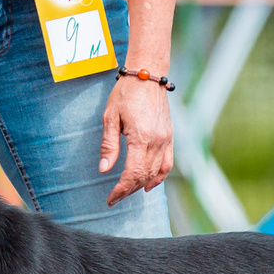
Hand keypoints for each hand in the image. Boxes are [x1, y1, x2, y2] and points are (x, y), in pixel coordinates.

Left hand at [99, 73, 175, 204]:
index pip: (133, 173)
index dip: (121, 189)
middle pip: (144, 176)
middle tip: (114, 197)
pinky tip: (149, 185)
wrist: (147, 75)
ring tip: (127, 191)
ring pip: (156, 172)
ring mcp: (166, 139)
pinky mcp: (170, 136)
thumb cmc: (125, 93)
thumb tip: (104, 170)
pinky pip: (168, 163)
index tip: (111, 198)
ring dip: (141, 185)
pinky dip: (159, 177)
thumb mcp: (110, 117)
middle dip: (129, 190)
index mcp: (140, 136)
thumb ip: (109, 145)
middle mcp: (157, 140)